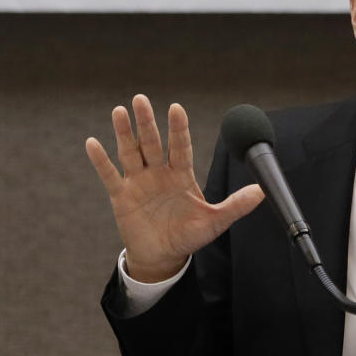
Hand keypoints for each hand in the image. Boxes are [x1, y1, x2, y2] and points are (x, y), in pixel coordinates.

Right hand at [86, 94, 264, 282]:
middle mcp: (159, 172)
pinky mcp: (122, 197)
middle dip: (148, 122)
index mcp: (182, 174)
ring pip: (131, 152)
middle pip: (153, 142)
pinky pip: (109, 175)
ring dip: (125, 133)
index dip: (178, 128)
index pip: (180, 146)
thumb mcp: (214, 222)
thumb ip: (236, 205)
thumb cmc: (189, 236)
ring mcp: (139, 182)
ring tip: (120, 110)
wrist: (163, 257)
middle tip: (141, 99)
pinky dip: (101, 160)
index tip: (176, 108)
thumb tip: (263, 192)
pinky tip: (93, 142)